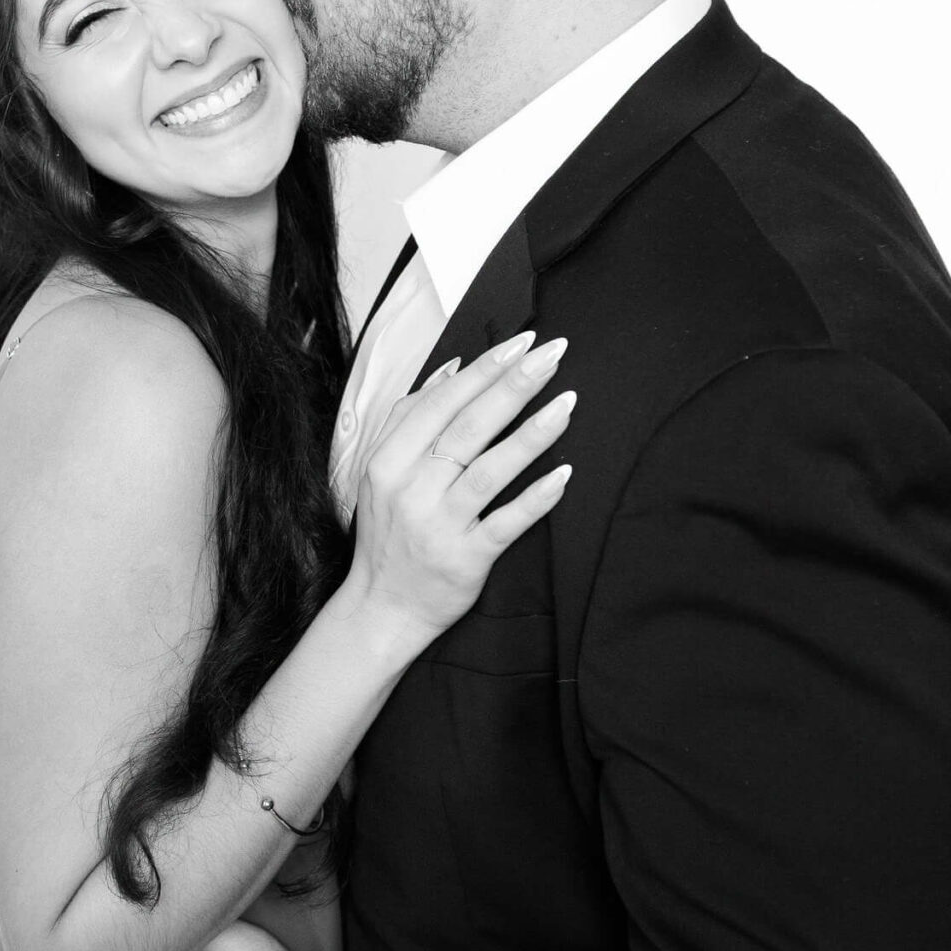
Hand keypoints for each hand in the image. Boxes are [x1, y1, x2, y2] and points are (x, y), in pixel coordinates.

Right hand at [347, 330, 575, 637]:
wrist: (382, 607)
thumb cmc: (390, 533)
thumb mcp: (382, 471)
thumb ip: (411, 417)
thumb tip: (451, 369)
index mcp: (389, 460)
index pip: (442, 403)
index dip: (484, 370)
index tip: (522, 343)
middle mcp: (412, 489)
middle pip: (469, 427)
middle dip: (514, 386)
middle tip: (553, 354)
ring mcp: (439, 524)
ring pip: (490, 470)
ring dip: (532, 434)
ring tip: (568, 402)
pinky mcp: (466, 558)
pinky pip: (506, 523)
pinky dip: (536, 497)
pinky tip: (564, 473)